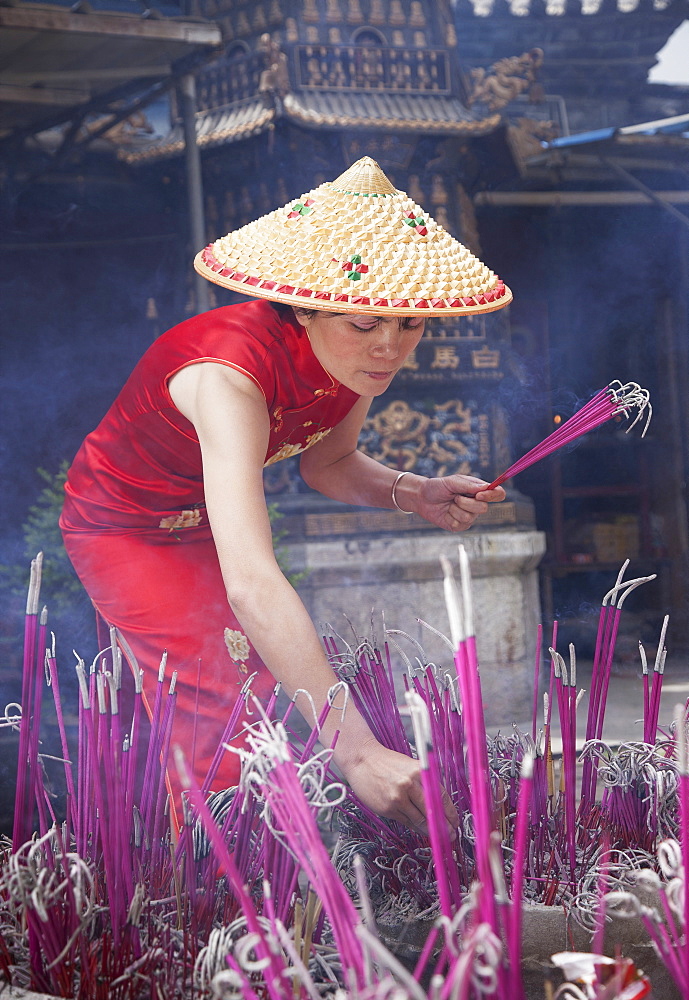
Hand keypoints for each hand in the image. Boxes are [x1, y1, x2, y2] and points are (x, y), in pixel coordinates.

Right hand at [338, 740, 458, 838]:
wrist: (361, 760)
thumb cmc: (387, 763)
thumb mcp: (409, 766)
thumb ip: (423, 783)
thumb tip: (438, 805)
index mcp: (418, 771)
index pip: (440, 795)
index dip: (450, 812)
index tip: (455, 821)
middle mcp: (409, 784)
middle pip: (431, 810)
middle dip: (443, 825)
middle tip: (450, 835)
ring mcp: (397, 798)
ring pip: (419, 820)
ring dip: (430, 830)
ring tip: (438, 836)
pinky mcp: (387, 809)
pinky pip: (406, 822)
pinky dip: (415, 827)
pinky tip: (421, 830)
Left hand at [414, 475, 505, 532]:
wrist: (422, 498)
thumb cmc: (437, 487)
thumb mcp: (452, 482)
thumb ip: (468, 485)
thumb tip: (486, 487)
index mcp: (479, 490)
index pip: (497, 494)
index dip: (493, 495)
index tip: (479, 494)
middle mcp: (477, 504)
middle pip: (484, 508)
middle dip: (466, 502)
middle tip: (455, 497)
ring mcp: (469, 516)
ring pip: (470, 517)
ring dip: (455, 509)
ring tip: (449, 504)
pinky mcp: (460, 526)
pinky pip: (460, 524)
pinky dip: (450, 517)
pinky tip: (446, 513)